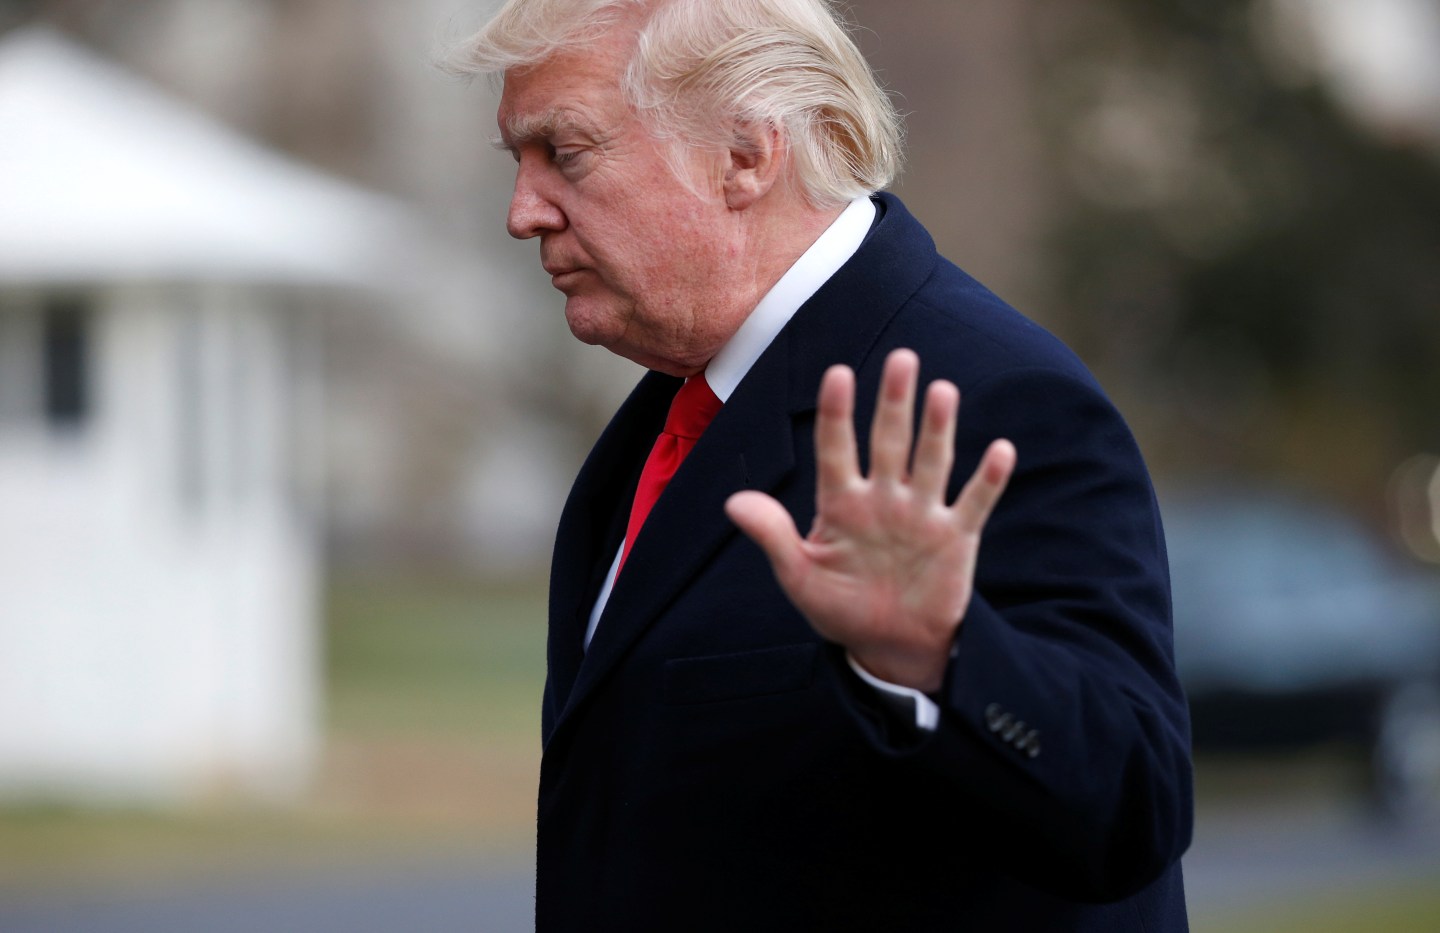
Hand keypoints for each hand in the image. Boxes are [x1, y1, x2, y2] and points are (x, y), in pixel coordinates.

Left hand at [725, 348, 1014, 692]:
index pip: (836, 449)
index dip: (837, 413)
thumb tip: (733, 502)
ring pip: (931, 462)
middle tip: (903, 358)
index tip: (837, 374)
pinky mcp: (956, 537)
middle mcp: (884, 498)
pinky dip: (989, 479)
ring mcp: (922, 514)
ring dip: (938, 428)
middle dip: (895, 402)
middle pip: (889, 442)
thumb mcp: (800, 577)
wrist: (889, 645)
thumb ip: (773, 537)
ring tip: (942, 390)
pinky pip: (974, 503)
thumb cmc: (839, 608)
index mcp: (841, 503)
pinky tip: (1001, 449)